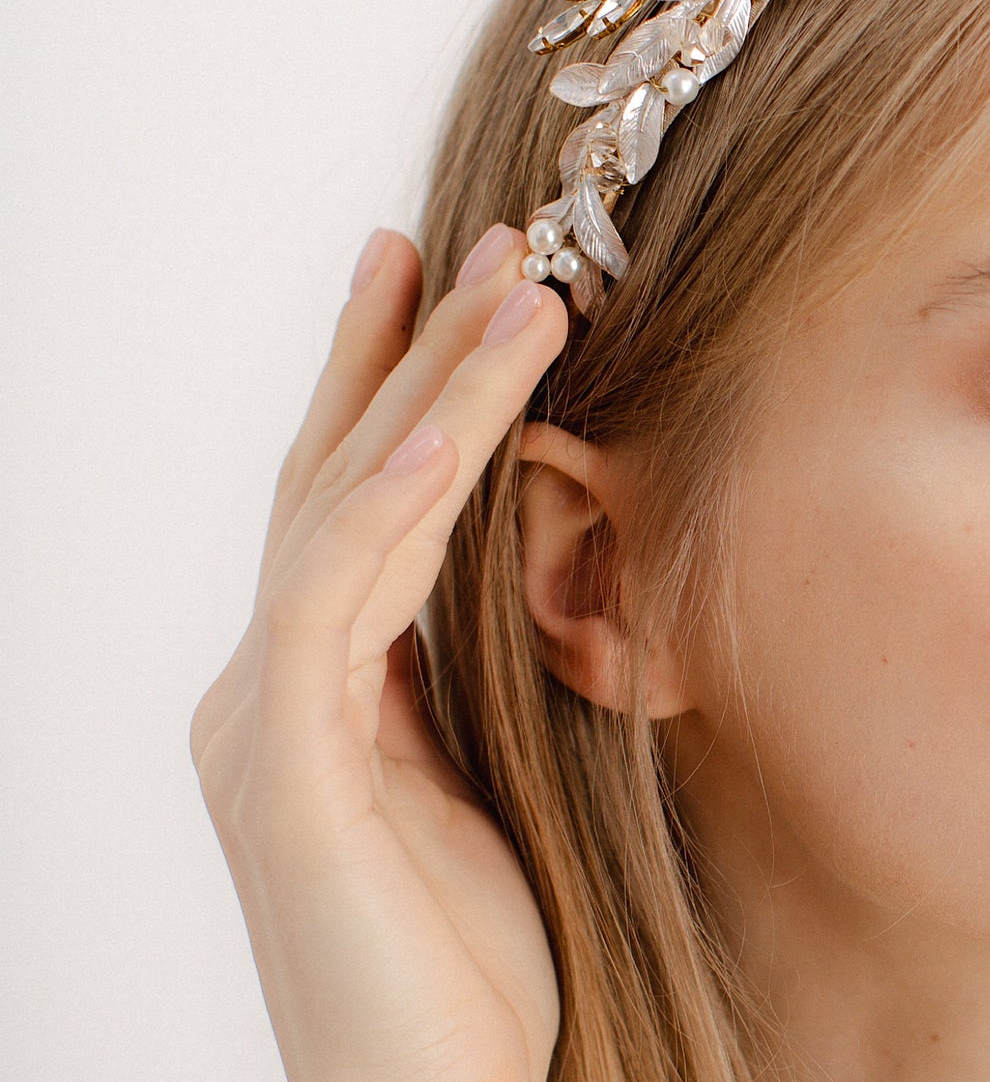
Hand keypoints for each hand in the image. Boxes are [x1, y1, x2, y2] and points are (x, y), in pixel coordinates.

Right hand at [191, 225, 567, 1081]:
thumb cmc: (472, 961)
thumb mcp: (470, 774)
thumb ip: (445, 665)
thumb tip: (488, 552)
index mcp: (320, 683)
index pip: (357, 496)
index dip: (395, 379)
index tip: (449, 278)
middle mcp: (270, 685)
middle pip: (343, 475)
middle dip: (413, 348)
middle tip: (489, 239)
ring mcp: (262, 727)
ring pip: (346, 512)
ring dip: (434, 391)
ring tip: (515, 287)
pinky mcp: (280, 781)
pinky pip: (331, 609)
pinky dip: (388, 508)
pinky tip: (454, 428)